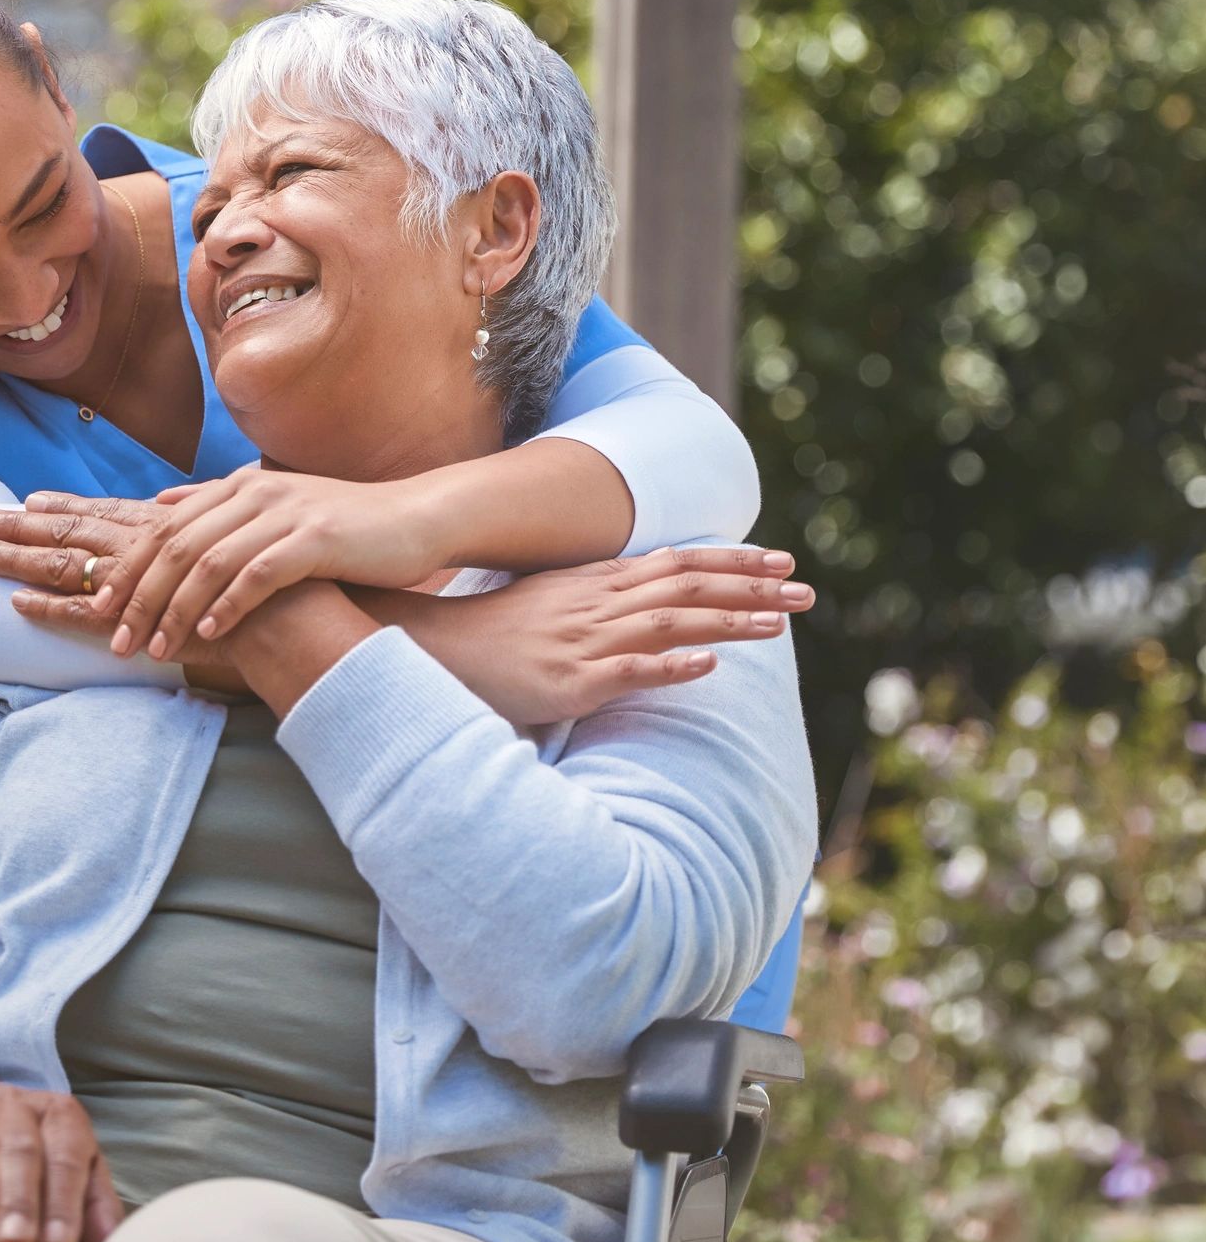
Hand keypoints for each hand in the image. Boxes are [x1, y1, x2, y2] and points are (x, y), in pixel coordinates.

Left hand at [0, 470, 445, 661]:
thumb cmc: (343, 527)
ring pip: (207, 562)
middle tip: (114, 639)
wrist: (414, 520)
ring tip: (154, 649)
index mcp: (236, 486)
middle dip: (137, 595)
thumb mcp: (274, 510)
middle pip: (174, 545)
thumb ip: (217, 507)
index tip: (95, 608)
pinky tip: (208, 635)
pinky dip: (226, 607)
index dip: (124, 569)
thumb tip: (162, 503)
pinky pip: (256, 575)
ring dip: (174, 609)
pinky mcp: (314, 539)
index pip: (163, 528)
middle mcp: (252, 493)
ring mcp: (283, 514)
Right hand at [442, 545, 814, 725]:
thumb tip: (651, 592)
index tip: (780, 561)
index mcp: (597, 583)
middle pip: (687, 586)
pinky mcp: (570, 681)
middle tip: (805, 589)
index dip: (732, 562)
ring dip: (726, 623)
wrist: (435, 649)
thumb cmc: (495, 632)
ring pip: (670, 624)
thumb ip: (602, 593)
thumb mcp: (554, 598)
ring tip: (776, 625)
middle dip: (750, 587)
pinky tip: (708, 668)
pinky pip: (627, 671)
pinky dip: (671, 668)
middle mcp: (598, 604)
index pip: (678, 562)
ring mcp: (585, 641)